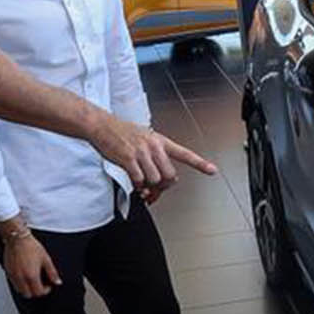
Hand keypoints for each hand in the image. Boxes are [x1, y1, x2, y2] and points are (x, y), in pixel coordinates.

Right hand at [2, 232, 59, 298]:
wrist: (17, 238)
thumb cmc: (30, 246)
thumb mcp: (46, 259)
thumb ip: (52, 273)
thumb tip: (57, 281)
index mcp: (31, 276)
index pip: (38, 292)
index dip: (45, 291)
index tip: (48, 285)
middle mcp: (21, 278)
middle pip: (28, 294)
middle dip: (35, 292)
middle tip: (40, 285)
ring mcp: (13, 275)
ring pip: (19, 291)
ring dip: (26, 289)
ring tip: (32, 281)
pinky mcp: (8, 271)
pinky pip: (13, 283)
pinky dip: (19, 284)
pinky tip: (24, 276)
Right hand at [91, 116, 216, 187]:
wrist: (102, 125)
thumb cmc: (122, 133)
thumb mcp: (144, 138)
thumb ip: (155, 156)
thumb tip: (158, 179)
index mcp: (160, 141)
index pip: (184, 153)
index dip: (199, 163)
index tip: (212, 170)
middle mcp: (154, 146)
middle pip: (170, 175)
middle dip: (163, 186)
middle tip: (155, 188)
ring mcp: (141, 152)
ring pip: (155, 180)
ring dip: (148, 185)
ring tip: (141, 182)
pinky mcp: (128, 159)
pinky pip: (139, 179)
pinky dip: (137, 184)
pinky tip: (133, 180)